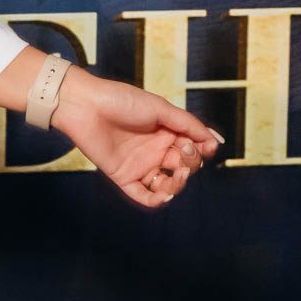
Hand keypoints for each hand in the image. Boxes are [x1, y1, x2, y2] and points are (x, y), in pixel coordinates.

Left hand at [48, 68, 220, 209]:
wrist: (85, 105)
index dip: (202, 150)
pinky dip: (157, 199)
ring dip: (178, 184)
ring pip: (168, 184)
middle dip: (191, 163)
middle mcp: (155, 150)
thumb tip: (216, 141)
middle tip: (186, 151)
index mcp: (165, 132)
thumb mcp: (160, 108)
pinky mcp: (123, 176)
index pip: (192, 148)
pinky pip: (143, 196)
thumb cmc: (121, 100)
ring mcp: (140, 164)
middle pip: (184, 167)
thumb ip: (189, 125)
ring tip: (178, 173)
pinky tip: (165, 193)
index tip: (205, 147)